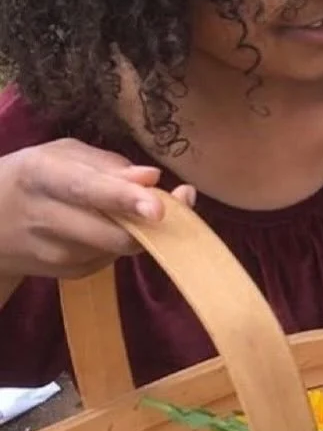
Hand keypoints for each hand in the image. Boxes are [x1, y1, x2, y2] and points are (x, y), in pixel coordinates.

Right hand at [0, 139, 195, 279]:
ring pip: (118, 247)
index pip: (87, 191)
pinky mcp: (68, 274)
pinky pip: (113, 258)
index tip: (158, 209)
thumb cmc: (34, 178)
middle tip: (179, 202)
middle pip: (112, 232)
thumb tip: (151, 178)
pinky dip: (122, 241)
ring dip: (139, 229)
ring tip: (131, 208)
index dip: (126, 200)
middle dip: (151, 222)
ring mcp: (53, 254)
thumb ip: (109, 165)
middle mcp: (42, 217)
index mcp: (39, 175)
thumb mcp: (62, 156)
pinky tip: (108, 226)